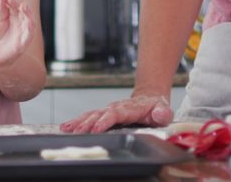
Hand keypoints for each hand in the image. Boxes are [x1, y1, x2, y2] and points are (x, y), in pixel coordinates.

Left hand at [0, 0, 34, 67]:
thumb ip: (1, 8)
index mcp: (14, 16)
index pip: (16, 5)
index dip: (13, 0)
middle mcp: (21, 22)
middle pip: (24, 11)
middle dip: (20, 4)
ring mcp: (23, 32)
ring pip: (30, 21)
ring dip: (28, 13)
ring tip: (23, 7)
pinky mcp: (23, 43)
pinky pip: (29, 36)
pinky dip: (30, 29)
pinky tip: (29, 24)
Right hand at [59, 94, 173, 132]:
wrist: (150, 98)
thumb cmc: (156, 107)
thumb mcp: (164, 110)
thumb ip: (163, 112)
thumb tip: (159, 114)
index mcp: (130, 108)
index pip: (116, 114)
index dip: (105, 120)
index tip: (97, 128)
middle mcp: (116, 108)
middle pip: (99, 114)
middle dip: (87, 123)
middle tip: (77, 132)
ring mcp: (109, 111)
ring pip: (91, 115)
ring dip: (79, 122)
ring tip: (67, 129)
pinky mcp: (104, 114)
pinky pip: (89, 117)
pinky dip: (77, 121)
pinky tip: (66, 127)